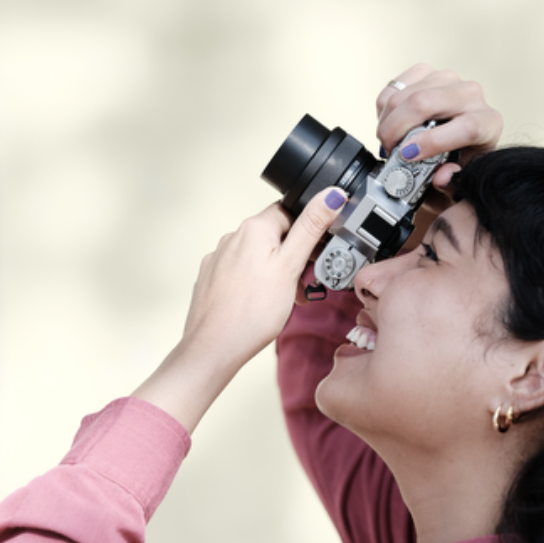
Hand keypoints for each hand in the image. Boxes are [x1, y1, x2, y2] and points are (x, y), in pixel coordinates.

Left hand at [132, 187, 347, 431]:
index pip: (290, 213)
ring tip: (285, 299)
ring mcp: (219, 259)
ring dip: (276, 272)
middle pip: (274, 236)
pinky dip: (256, 284)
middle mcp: (232, 238)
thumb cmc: (252, 312)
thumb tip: (331, 195)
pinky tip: (262, 305)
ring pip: (258, 256)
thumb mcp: (291, 266)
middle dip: (292, 257)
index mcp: (253, 228)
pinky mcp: (212, 279)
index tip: (316, 255)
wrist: (214, 348)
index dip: (308, 233)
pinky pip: (241, 273)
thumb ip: (311, 228)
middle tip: (304, 284)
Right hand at [374, 64, 502, 189]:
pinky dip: (385, 107)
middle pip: (426, 103)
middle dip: (397, 129)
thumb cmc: (457, 164)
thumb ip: (452, 185)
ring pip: (406, 95)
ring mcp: (448, 80)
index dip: (433, 142)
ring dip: (387, 121)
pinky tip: (389, 122)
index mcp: (488, 123)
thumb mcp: (459, 184)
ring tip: (387, 141)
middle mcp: (472, 96)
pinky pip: (397, 85)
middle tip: (388, 150)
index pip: (466, 127)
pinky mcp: (427, 73)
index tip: (408, 155)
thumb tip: (441, 177)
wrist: (454, 145)